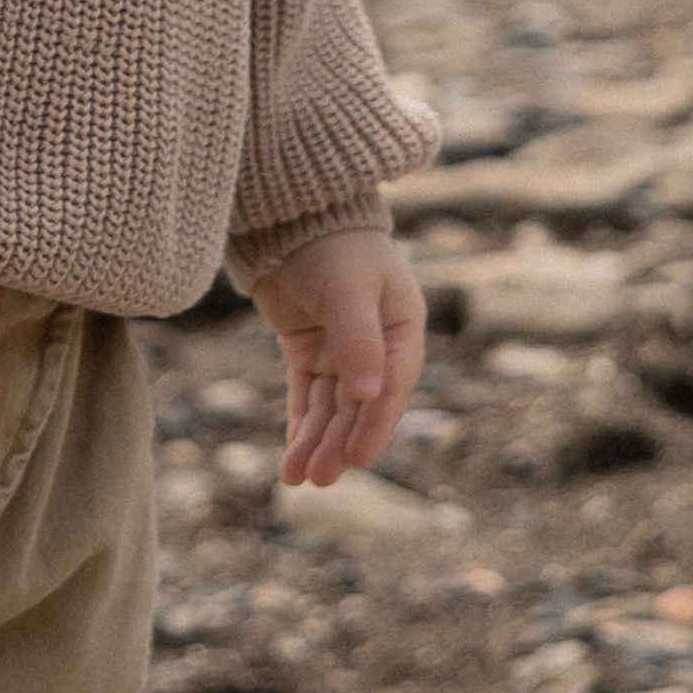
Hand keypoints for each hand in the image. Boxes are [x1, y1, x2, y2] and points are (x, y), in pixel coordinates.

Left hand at [250, 228, 425, 488]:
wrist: (290, 213)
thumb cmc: (332, 244)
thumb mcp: (347, 290)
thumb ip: (357, 340)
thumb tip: (368, 395)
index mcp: (402, 328)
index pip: (391, 387)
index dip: (374, 425)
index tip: (356, 460)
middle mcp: (376, 346)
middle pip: (358, 405)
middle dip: (338, 442)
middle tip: (319, 478)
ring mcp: (341, 351)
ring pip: (331, 408)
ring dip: (317, 442)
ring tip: (297, 478)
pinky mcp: (309, 351)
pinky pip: (308, 398)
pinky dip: (300, 426)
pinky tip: (291, 457)